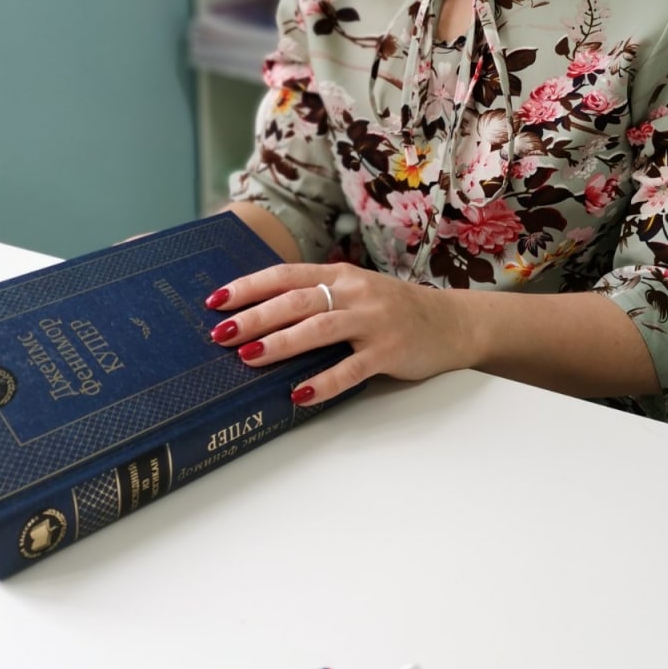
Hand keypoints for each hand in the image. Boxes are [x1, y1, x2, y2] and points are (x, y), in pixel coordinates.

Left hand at [205, 263, 474, 405]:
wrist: (452, 322)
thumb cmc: (393, 310)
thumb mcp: (354, 292)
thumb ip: (316, 298)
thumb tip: (259, 317)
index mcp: (339, 275)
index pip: (285, 275)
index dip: (249, 287)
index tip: (215, 300)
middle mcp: (353, 292)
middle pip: (295, 300)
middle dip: (254, 316)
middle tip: (221, 333)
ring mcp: (372, 321)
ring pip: (319, 328)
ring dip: (281, 343)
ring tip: (248, 357)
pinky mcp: (389, 350)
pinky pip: (351, 368)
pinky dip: (323, 381)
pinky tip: (298, 393)